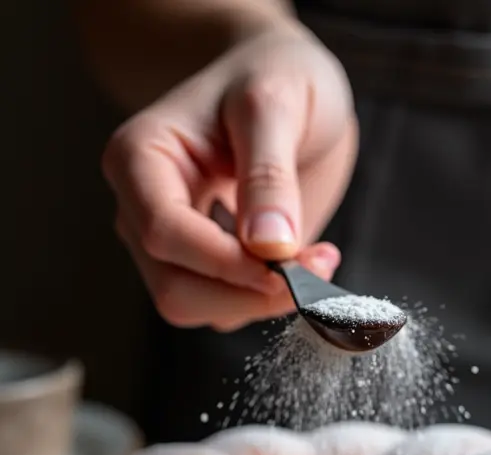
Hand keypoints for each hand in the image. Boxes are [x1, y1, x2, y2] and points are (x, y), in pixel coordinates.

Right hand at [102, 23, 357, 331]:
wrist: (285, 85)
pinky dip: (271, 299)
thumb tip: (268, 247)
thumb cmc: (270, 76)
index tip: (286, 265)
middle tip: (315, 267)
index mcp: (139, 160)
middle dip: (248, 293)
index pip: (163, 233)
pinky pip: (231, 307)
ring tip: (317, 258)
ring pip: (202, 309)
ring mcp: (174, 245)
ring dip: (264, 301)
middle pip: (176, 289)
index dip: (225, 262)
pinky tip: (305, 261)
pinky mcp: (209, 268)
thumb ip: (268, 175)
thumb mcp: (274, 105)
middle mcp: (144, 209)